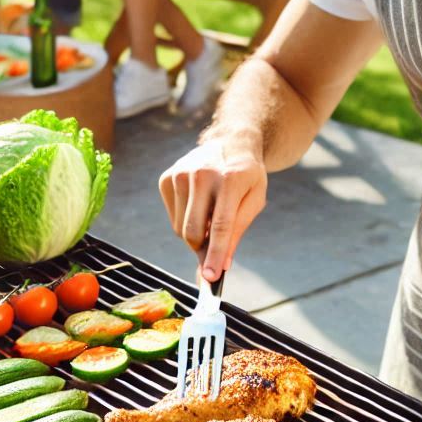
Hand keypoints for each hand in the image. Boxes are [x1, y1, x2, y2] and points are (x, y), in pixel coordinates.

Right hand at [158, 138, 267, 281]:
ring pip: (180, 228)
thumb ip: (237, 232)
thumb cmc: (247, 176)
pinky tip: (200, 204)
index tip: (211, 278)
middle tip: (214, 252)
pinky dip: (185, 220)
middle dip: (202, 249)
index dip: (215, 254)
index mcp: (231, 179)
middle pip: (193, 231)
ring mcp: (180, 173)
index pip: (220, 226)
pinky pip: (172, 217)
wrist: (231, 142)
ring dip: (195, 233)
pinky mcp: (167, 177)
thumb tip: (220, 266)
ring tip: (211, 215)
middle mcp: (202, 174)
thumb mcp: (254, 200)